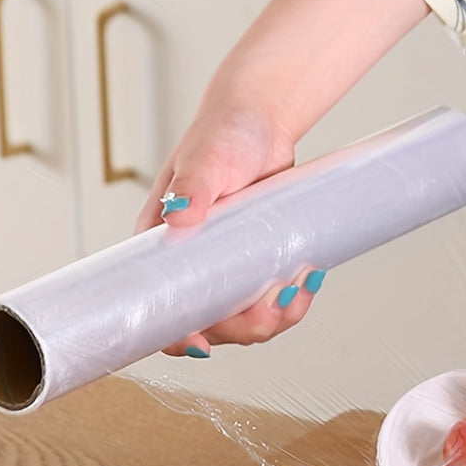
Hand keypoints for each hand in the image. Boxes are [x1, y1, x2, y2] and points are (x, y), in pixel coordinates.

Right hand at [134, 100, 321, 354]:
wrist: (262, 121)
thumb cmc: (223, 134)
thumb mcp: (205, 159)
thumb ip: (192, 187)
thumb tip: (180, 217)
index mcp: (164, 245)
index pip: (159, 304)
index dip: (176, 334)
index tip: (202, 344)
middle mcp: (193, 263)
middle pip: (209, 323)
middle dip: (241, 329)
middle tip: (270, 312)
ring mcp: (228, 266)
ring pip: (244, 319)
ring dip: (272, 321)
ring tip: (296, 295)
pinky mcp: (258, 263)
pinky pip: (271, 300)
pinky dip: (290, 302)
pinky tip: (307, 284)